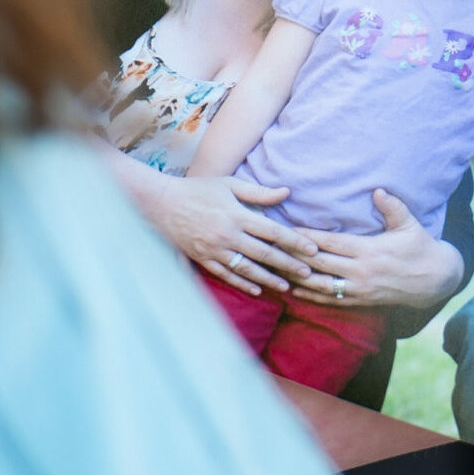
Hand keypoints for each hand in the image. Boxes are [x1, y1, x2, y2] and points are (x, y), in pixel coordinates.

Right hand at [147, 174, 309, 297]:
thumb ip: (258, 192)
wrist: (161, 204)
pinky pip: (226, 275)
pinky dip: (242, 284)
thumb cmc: (198, 190)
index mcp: (237, 215)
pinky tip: (257, 290)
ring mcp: (214, 250)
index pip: (273, 231)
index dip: (295, 242)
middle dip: (288, 264)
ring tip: (287, 286)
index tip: (312, 250)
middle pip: (264, 254)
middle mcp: (228, 235)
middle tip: (308, 273)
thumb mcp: (229, 184)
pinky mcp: (203, 259)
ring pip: (247, 269)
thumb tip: (286, 192)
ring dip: (269, 279)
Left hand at [282, 189, 464, 312]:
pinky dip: (311, 296)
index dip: (306, 237)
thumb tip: (377, 190)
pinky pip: (331, 300)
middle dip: (294, 256)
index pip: (330, 242)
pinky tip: (294, 290)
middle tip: (272, 247)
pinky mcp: (362, 301)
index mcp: (370, 250)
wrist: (435, 280)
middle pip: (319, 264)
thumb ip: (392, 207)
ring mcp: (360, 288)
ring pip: (321, 285)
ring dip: (298, 277)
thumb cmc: (420, 247)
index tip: (286, 229)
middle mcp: (361, 271)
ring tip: (277, 270)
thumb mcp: (410, 224)